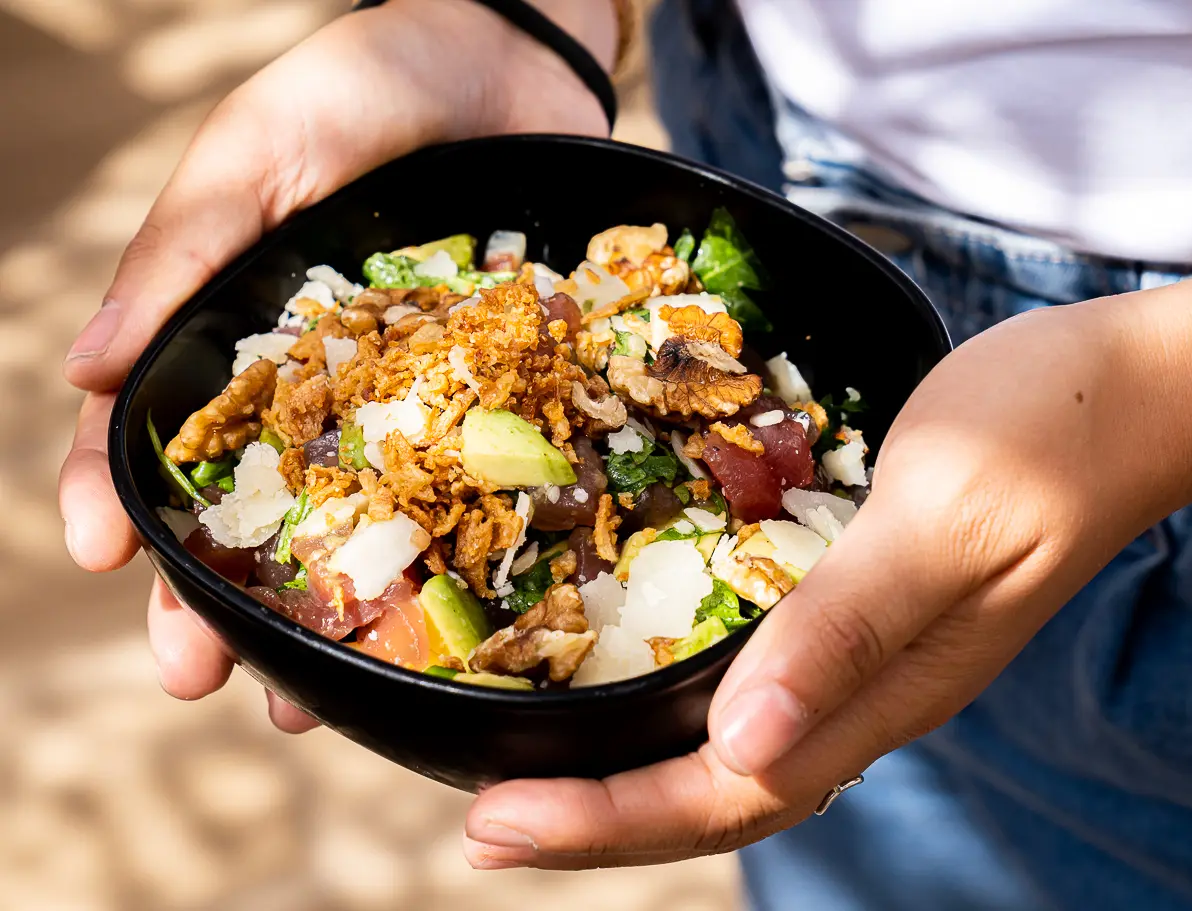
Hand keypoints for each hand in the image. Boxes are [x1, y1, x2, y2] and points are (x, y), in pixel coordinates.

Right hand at [58, 0, 614, 729]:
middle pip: (242, 511)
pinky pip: (466, 495)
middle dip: (209, 599)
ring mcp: (404, 402)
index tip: (102, 560)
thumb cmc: (370, 81)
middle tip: (193, 677)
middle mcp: (311, 385)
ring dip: (318, 618)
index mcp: (231, 331)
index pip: (146, 432)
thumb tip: (80, 373)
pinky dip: (447, 566)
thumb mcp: (263, 150)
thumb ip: (186, 251)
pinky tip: (437, 637)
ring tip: (300, 703)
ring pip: (349, 530)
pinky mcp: (490, 402)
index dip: (114, 497)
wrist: (515, 58)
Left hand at [462, 269, 1191, 868]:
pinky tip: (631, 663)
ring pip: (737, 743)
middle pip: (724, 789)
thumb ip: (848, 624)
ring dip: (632, 768)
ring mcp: (877, 651)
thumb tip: (741, 744)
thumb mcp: (946, 513)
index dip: (611, 819)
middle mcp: (875, 690)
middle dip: (600, 817)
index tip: (494, 824)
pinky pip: (759, 672)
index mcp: (893, 688)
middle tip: (478, 822)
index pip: (733, 792)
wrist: (1145, 386)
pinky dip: (678, 691)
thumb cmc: (1056, 430)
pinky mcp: (872, 600)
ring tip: (528, 768)